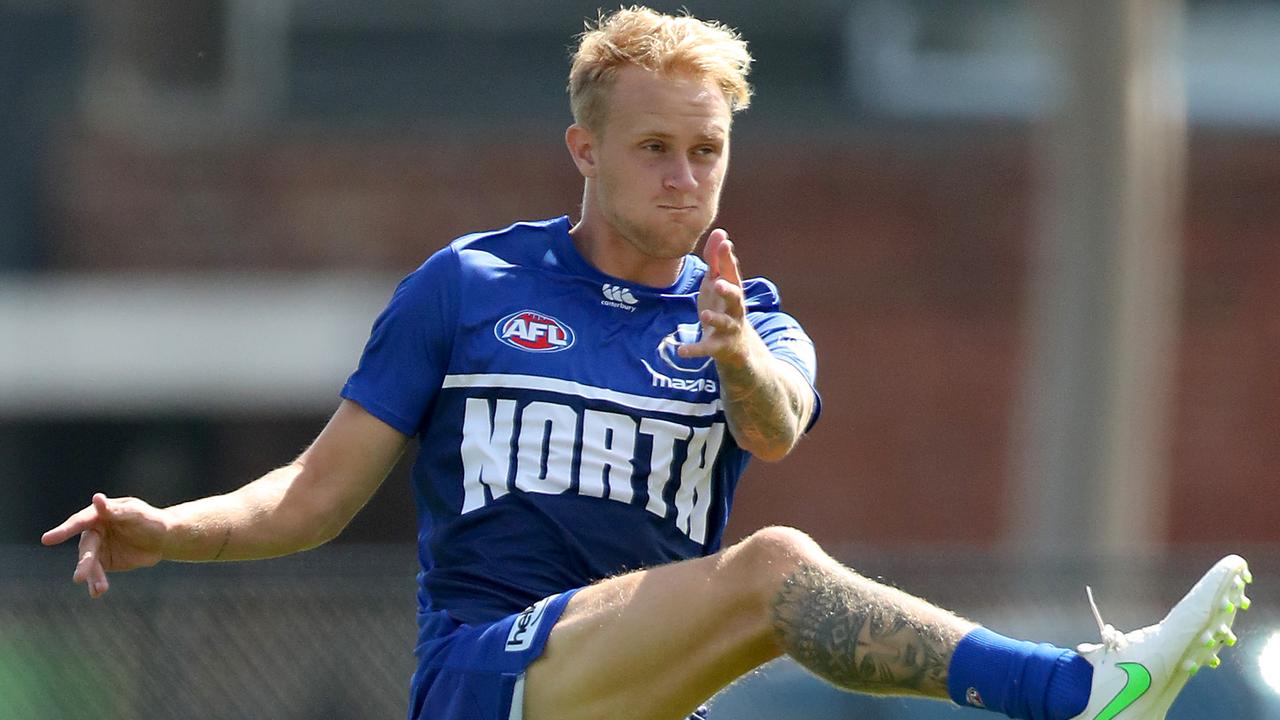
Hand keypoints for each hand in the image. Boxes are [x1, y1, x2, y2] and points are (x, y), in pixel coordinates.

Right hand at [41, 493, 168, 597]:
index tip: (47, 539)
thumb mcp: (135, 513)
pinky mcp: (104, 562)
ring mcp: (98, 548)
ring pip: (90, 563)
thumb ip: (115, 510)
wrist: (163, 538)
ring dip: (92, 576)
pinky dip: (96, 583)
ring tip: (100, 589)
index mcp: (98, 515)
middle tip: (79, 578)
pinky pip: (97, 574)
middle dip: (84, 563)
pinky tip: (97, 592)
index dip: (64, 530)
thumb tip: (97, 498)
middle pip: (86, 548)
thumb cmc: (150, 520)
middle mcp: (94, 531)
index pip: (79, 522)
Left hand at [677, 228, 751, 367]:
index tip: (724, 242)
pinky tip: (680, 350)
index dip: (727, 258)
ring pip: (724, 324)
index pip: (731, 273)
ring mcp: (729, 328)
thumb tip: (720, 232)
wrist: (738, 347)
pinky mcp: (720, 347)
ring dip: (715, 319)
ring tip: (703, 316)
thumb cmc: (723, 307)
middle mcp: (735, 308)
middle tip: (718, 283)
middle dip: (728, 290)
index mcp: (732, 290)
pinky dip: (694, 350)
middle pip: (735, 297)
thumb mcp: (718, 283)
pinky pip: (707, 348)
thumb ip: (716, 260)